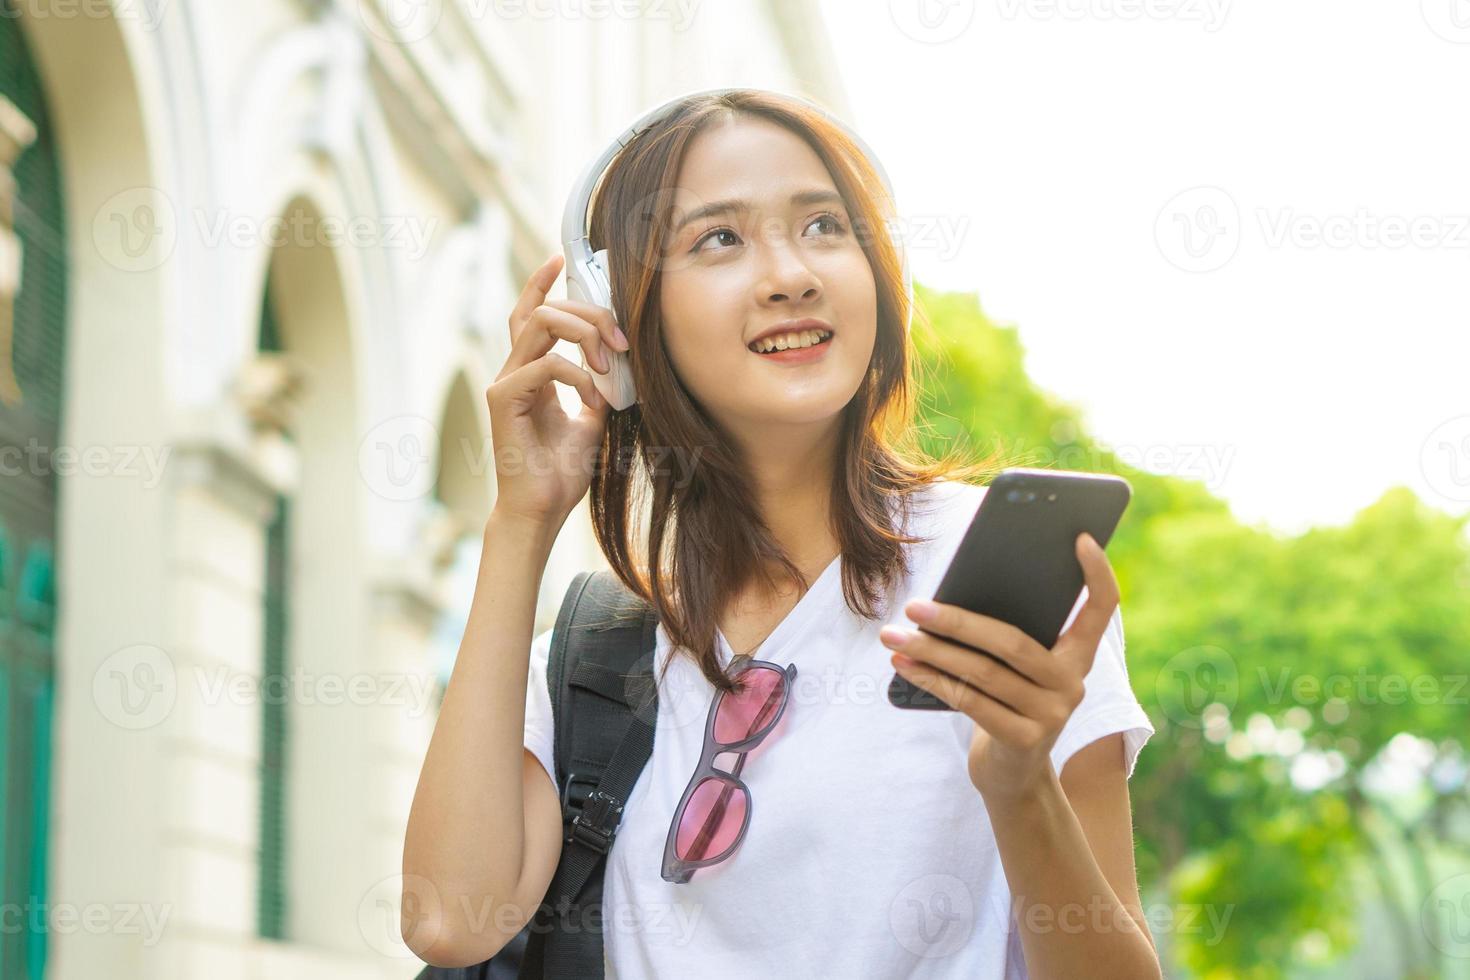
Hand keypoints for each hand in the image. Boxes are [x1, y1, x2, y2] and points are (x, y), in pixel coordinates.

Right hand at [486, 252, 629, 527]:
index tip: (560, 258)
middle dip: (588, 312)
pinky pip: (546, 366)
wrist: (542, 511)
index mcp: (531, 372)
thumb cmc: (561, 472)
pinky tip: (596, 401)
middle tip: (621, 340)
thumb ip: (600, 388)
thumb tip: (624, 365)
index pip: (531, 314)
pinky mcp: (504, 400)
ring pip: (540, 325)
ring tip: (610, 363)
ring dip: (584, 334)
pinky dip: (579, 376)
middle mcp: (514, 371)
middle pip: (544, 311)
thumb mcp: (592, 421)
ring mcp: (505, 383)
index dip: (541, 282)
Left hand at [880, 533, 1119, 803]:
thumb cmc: (1004, 702)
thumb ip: (1004, 635)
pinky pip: (970, 701)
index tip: (1079, 537)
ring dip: (932, 652)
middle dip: (957, 621)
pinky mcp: (1025, 739)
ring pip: (983, 672)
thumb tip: (950, 595)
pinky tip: (903, 664)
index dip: (1097, 572)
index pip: (1102, 607)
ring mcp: (1052, 714)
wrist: (1011, 774)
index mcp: (1077, 655)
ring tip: (893, 634)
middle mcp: (1073, 683)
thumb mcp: (1014, 668)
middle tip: (914, 606)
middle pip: (1013, 641)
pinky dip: (931, 679)